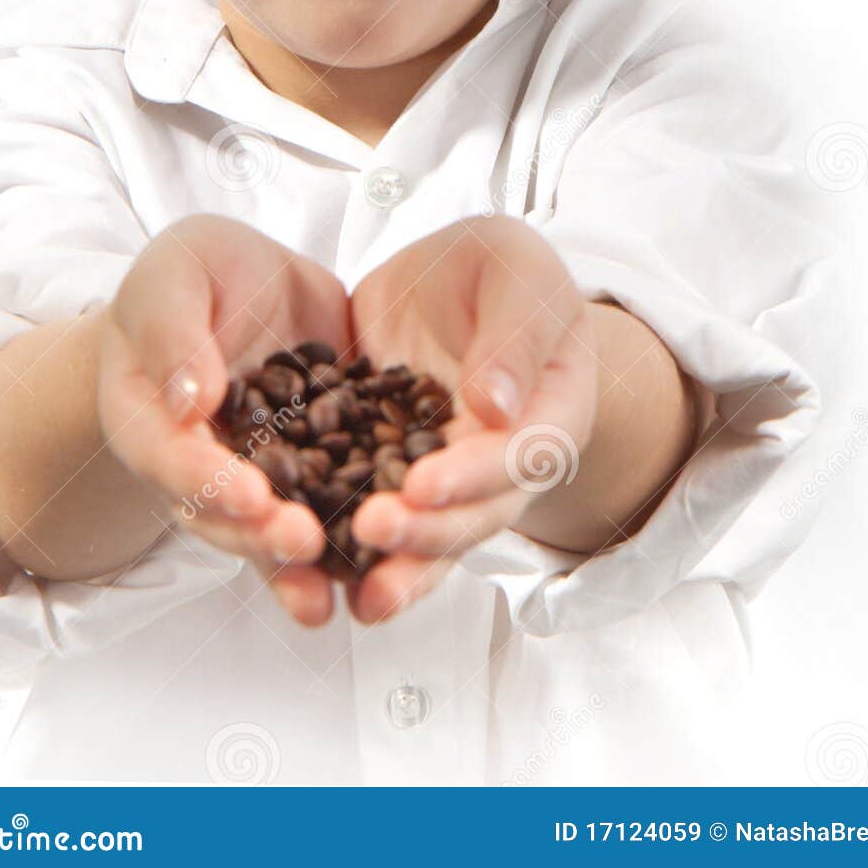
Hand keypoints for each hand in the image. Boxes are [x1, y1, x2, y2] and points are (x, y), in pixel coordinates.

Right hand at [95, 213, 352, 625]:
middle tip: (304, 541)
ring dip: (298, 564)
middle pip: (224, 514)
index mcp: (152, 419)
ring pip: (273, 529)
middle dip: (262, 535)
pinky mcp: (314, 465)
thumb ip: (174, 331)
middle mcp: (203, 464)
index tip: (249, 495)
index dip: (207, 482)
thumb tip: (190, 399)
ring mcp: (260, 472)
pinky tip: (381, 567)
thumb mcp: (176, 275)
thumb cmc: (191, 275)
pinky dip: (349, 541)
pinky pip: (328, 507)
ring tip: (330, 591)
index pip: (172, 459)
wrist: (243, 280)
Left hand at [345, 216, 600, 623]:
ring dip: (399, 567)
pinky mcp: (393, 474)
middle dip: (426, 531)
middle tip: (373, 530)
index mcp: (551, 411)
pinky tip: (316, 573)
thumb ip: (512, 333)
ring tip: (362, 597)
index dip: (474, 475)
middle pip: (476, 514)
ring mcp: (450, 477)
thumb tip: (496, 406)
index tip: (424, 484)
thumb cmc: (503, 271)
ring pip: (433, 535)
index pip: (521, 454)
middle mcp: (505, 462)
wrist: (453, 279)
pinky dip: (351, 549)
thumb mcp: (515, 273)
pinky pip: (378, 517)